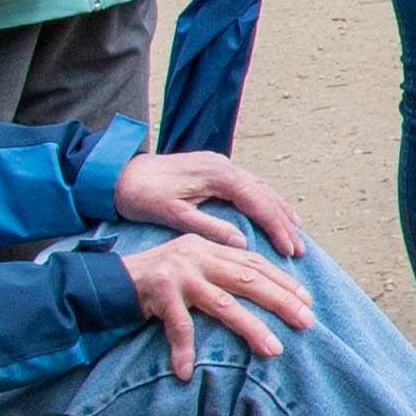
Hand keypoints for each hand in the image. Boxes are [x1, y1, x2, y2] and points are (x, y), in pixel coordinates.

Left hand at [109, 149, 307, 257]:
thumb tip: (241, 243)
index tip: (289, 250)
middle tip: (299, 249)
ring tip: (295, 234)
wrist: (116, 173)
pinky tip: (271, 212)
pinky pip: (249, 185)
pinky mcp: (214, 169)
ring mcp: (220, 165)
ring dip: (278, 211)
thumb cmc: (140, 194)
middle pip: (265, 194)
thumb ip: (207, 227)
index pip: (258, 202)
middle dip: (284, 222)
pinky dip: (264, 201)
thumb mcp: (172, 214)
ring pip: (260, 188)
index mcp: (217, 174)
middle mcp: (223, 166)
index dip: (276, 227)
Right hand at [118, 226, 314, 368]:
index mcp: (208, 248)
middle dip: (281, 300)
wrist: (105, 280)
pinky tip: (185, 370)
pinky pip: (178, 326)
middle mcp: (196, 256)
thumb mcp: (190, 267)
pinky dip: (182, 349)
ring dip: (251, 328)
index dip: (282, 280)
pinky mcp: (157, 292)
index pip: (253, 262)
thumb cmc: (154, 280)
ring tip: (273, 349)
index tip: (306, 298)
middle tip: (306, 320)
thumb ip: (219, 272)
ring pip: (223, 303)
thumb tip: (259, 290)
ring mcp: (178, 273)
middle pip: (248, 279)